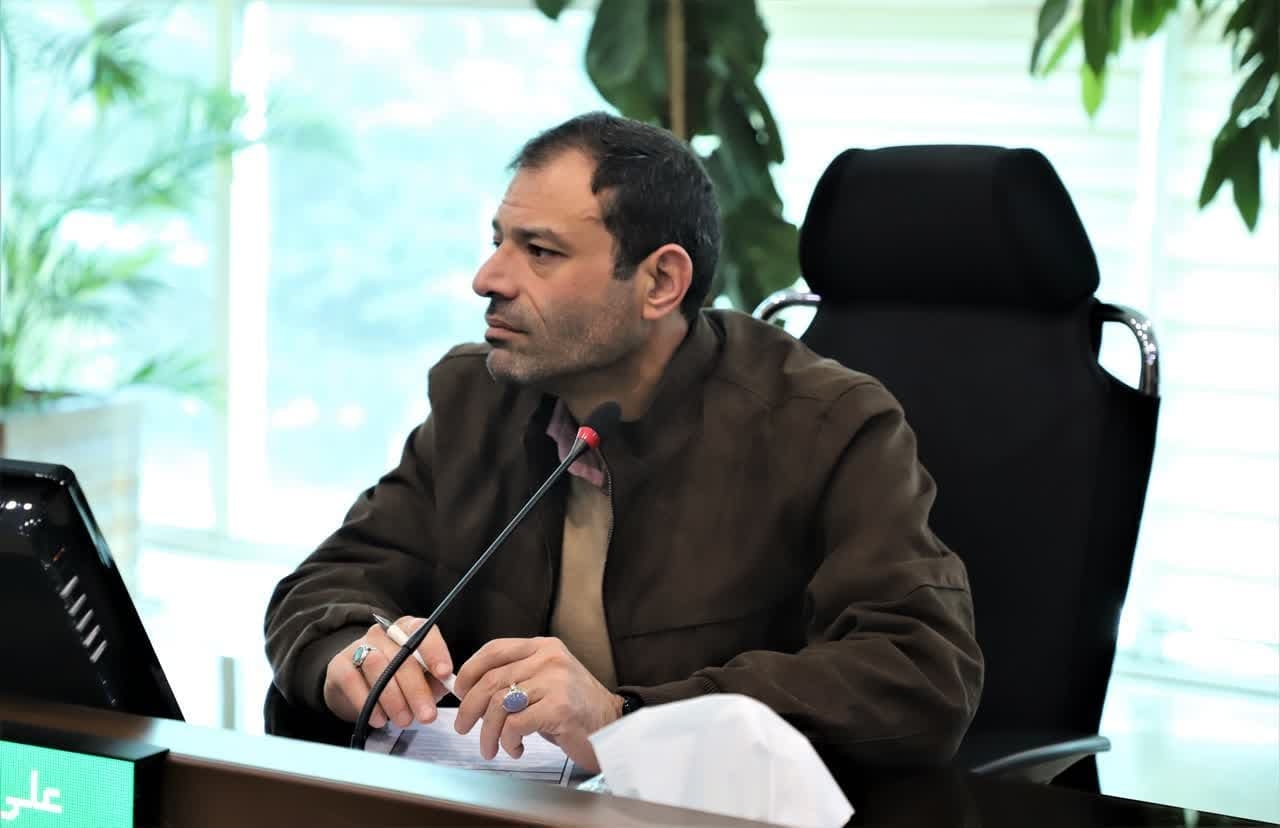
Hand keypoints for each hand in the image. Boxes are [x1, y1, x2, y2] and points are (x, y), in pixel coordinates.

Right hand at [323, 617, 452, 728]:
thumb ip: (434, 681)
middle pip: (402, 655)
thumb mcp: (420, 679)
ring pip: (378, 666)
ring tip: (404, 721)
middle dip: (417, 689)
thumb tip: (448, 687)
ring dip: (394, 698)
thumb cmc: (396, 681)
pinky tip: (379, 719)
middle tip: (427, 716)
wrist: (353, 686)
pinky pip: (353, 681)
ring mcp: (358, 646)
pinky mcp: (339, 665)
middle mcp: (383, 633)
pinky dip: (368, 702)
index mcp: (407, 630)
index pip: (422, 630)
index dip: (435, 651)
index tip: (444, 673)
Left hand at [453, 637, 622, 773]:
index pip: (494, 650)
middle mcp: (549, 659)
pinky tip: (516, 748)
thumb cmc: (575, 708)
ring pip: (499, 704)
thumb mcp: (546, 681)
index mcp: (543, 647)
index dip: (469, 671)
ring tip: (491, 747)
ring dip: (488, 732)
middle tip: (464, 726)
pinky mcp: (560, 708)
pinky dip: (508, 741)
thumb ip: (516, 677)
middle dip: (469, 707)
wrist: (613, 725)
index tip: (460, 692)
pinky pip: (516, 724)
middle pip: (491, 680)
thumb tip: (471, 690)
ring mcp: (555, 682)